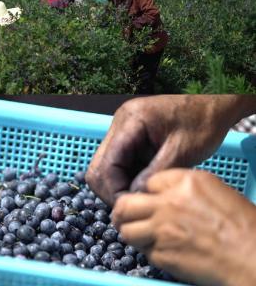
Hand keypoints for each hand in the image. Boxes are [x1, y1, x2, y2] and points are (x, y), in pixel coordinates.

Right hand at [86, 95, 252, 204]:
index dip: (114, 190)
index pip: (106, 164)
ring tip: (141, 199)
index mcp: (129, 122)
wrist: (215, 105)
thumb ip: (155, 174)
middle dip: (112, 190)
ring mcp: (122, 130)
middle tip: (134, 207)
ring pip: (105, 167)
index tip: (133, 207)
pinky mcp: (129, 137)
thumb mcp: (182, 151)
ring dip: (118, 185)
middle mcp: (119, 124)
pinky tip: (144, 187)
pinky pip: (119, 163)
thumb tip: (134, 198)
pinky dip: (127, 178)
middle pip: (98, 166)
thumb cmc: (203, 123)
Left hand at [112, 169, 255, 285]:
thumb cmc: (243, 226)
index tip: (147, 200)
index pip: (147, 182)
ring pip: (126, 230)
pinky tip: (162, 250)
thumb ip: (183, 188)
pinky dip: (149, 252)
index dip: (146, 193)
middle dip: (122, 212)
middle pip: (124, 204)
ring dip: (131, 233)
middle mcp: (168, 203)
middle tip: (125, 218)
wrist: (252, 257)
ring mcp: (161, 230)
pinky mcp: (161, 254)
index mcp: (185, 182)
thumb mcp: (215, 190)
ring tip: (140, 236)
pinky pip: (144, 251)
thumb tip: (162, 193)